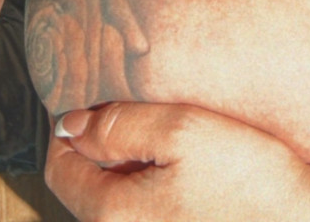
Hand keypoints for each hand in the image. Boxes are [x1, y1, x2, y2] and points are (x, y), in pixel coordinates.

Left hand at [45, 100, 309, 221]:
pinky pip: (147, 214)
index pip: (59, 169)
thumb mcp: (182, 130)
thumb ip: (120, 125)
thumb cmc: (250, 179)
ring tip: (160, 134)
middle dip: (100, 147)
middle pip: (87, 188)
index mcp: (113, 213)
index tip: (89, 98)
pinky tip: (184, 168)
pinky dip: (152, 188)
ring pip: (118, 202)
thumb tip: (71, 125)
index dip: (70, 127)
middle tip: (129, 109)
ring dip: (128, 168)